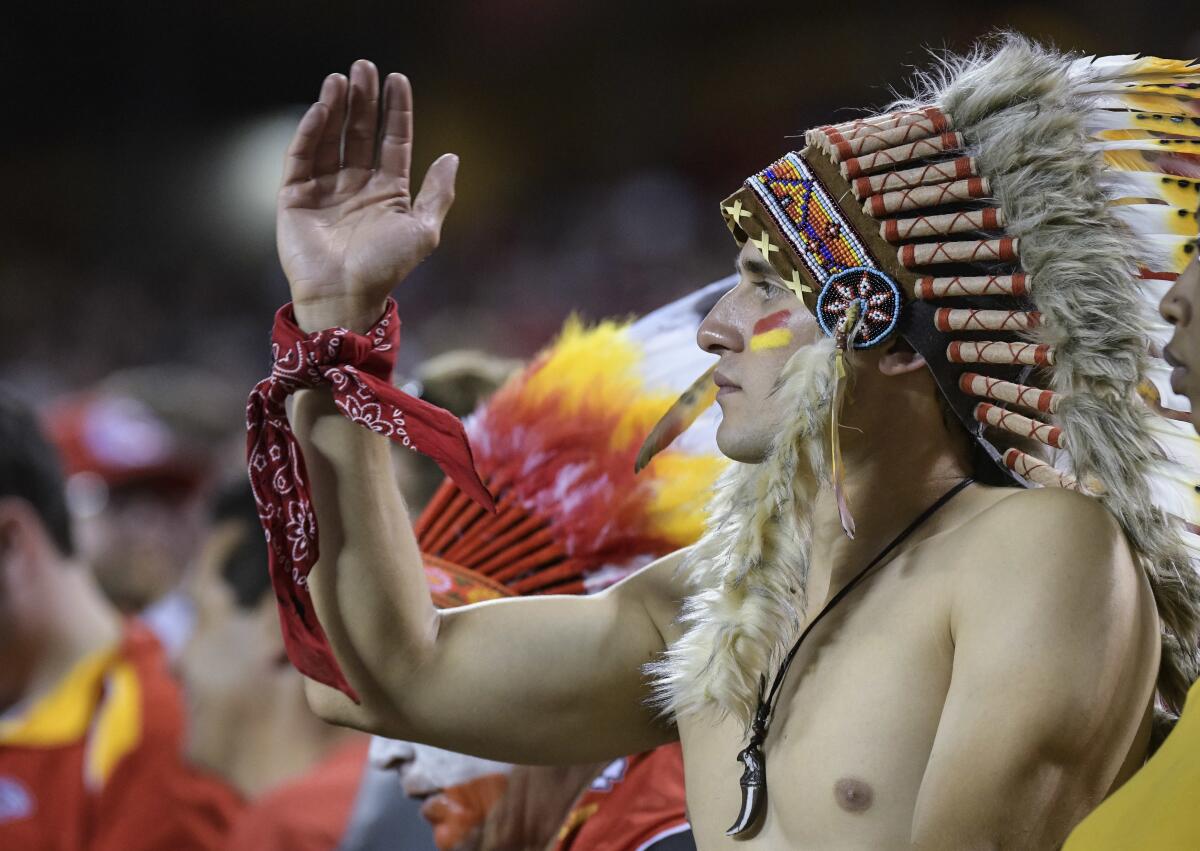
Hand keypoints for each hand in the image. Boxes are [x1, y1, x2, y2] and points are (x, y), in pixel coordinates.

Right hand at [276, 59, 457, 332]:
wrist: (346, 296)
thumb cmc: (386, 268)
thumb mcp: (424, 231)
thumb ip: (438, 194)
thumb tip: (452, 156)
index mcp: (388, 191)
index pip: (393, 141)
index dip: (396, 111)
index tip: (399, 79)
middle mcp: (357, 185)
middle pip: (361, 132)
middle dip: (364, 100)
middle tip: (365, 66)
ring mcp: (325, 189)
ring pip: (331, 138)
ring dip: (336, 107)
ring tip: (342, 78)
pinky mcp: (295, 196)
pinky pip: (302, 156)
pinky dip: (311, 131)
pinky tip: (323, 108)